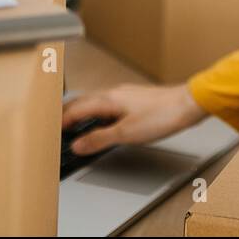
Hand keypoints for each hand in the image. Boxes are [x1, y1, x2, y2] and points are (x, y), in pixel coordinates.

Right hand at [62, 82, 206, 155]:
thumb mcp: (126, 134)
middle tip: (57, 123)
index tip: (51, 129)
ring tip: (75, 122)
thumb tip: (78, 144)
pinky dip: (98, 112)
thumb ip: (99, 139)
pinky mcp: (136, 99)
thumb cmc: (162, 115)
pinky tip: (104, 118)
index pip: (76, 109)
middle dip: (68, 112)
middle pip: (84, 102)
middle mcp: (114, 93)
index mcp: (108, 100)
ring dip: (83, 111)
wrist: (188, 104)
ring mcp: (126, 94)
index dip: (61, 120)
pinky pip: (108, 103)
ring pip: (96, 101)